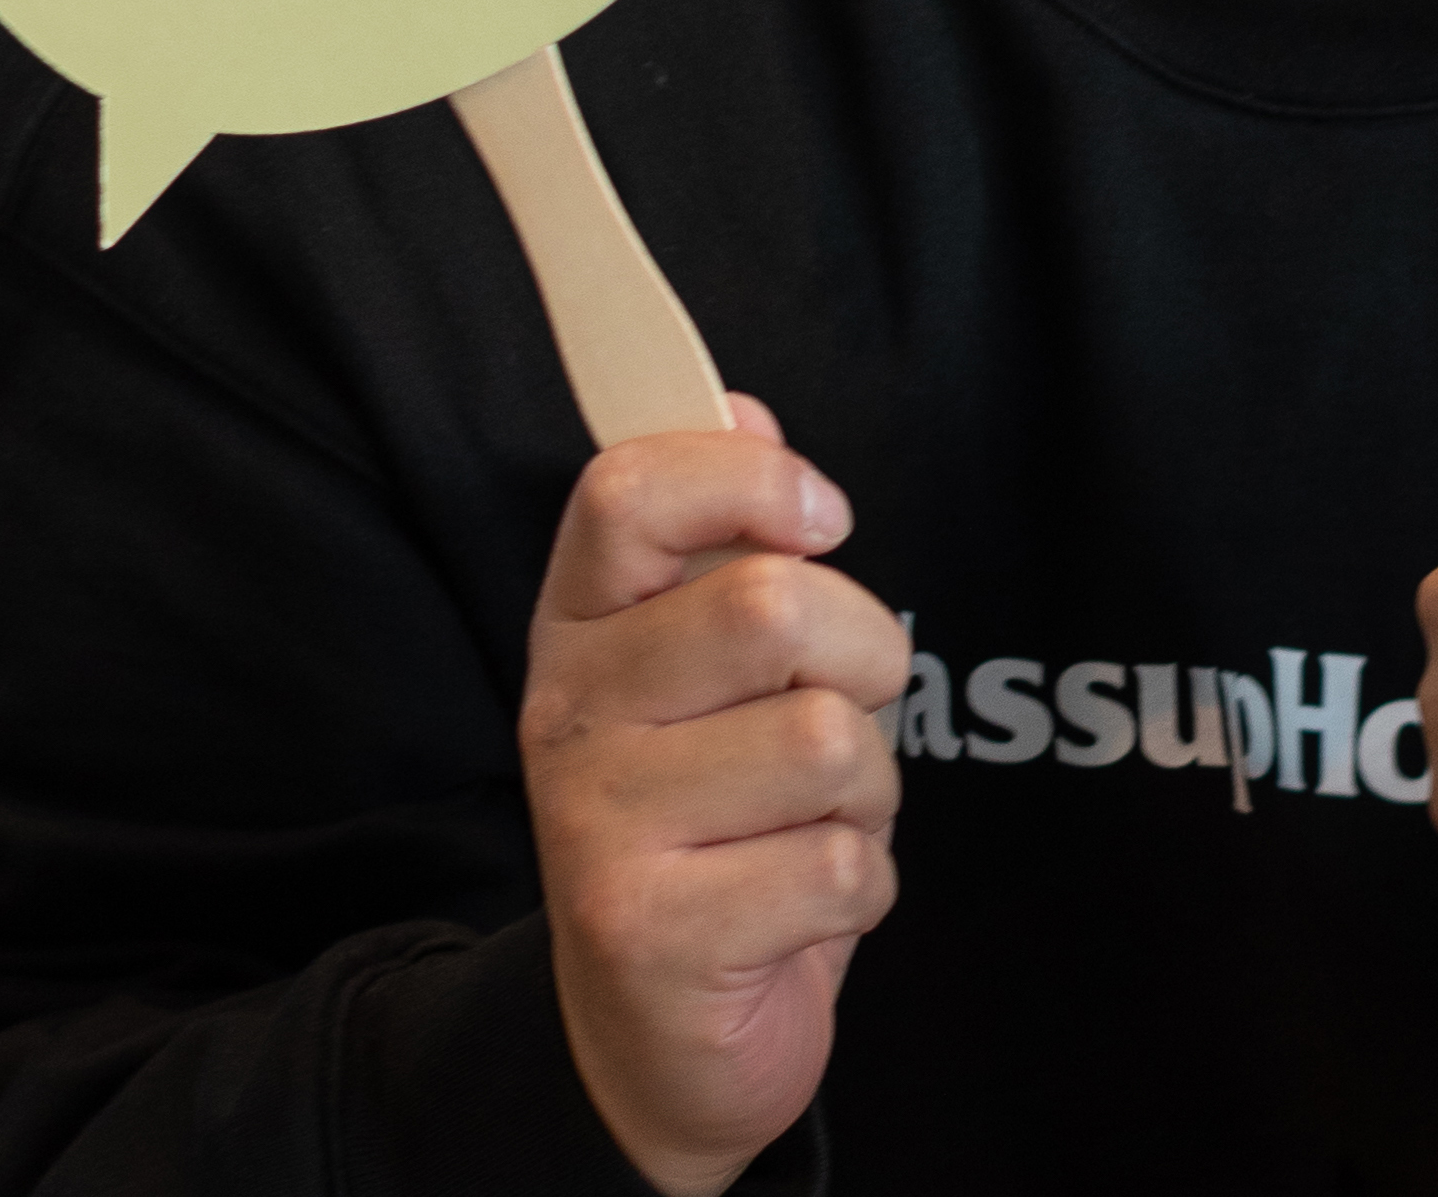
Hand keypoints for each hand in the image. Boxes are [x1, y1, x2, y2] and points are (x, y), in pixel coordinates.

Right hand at [522, 395, 909, 1196]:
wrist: (658, 1031)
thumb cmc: (714, 812)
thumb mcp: (709, 664)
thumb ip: (723, 532)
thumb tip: (741, 405)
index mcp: (580, 626)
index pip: (627, 490)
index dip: (750, 480)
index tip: (819, 517)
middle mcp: (569, 715)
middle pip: (770, 608)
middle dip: (864, 657)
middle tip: (843, 708)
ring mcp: (599, 828)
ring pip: (825, 741)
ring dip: (868, 788)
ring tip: (813, 819)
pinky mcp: (650, 936)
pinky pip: (840, 866)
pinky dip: (863, 885)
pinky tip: (801, 901)